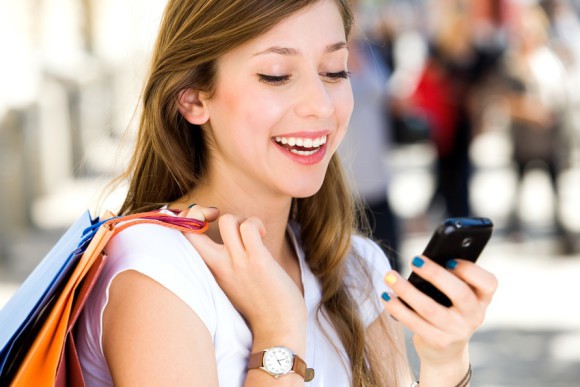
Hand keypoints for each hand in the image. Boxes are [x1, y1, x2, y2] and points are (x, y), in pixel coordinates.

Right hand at [180, 206, 306, 343]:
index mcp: (210, 271)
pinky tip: (263, 236)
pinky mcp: (258, 261)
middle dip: (198, 211)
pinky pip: (249, 227)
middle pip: (192, 227)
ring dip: (242, 220)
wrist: (278, 330)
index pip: (183, 239)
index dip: (187, 220)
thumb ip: (226, 264)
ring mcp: (238, 263)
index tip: (206, 220)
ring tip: (254, 234)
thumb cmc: (260, 306)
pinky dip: (256, 224)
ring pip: (228, 220)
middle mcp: (219, 265)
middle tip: (217, 218)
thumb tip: (233, 240)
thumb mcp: (232, 283)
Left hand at [381, 255, 496, 365]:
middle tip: (415, 260)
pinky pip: (414, 322)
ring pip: (429, 308)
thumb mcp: (456, 297)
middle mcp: (474, 316)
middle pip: (459, 293)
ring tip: (390, 276)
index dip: (470, 270)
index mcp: (482, 299)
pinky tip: (385, 296)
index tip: (449, 259)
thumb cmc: (448, 311)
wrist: (446, 352)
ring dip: (406, 290)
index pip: (488, 283)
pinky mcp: (437, 342)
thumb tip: (422, 261)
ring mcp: (457, 331)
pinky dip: (397, 308)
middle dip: (435, 274)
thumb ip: (449, 279)